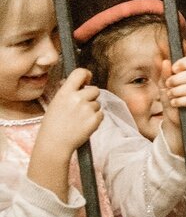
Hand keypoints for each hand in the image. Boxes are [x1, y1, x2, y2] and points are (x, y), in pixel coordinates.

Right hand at [29, 69, 102, 199]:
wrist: (55, 143)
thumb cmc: (53, 125)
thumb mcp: (56, 103)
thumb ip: (68, 93)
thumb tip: (78, 84)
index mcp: (65, 92)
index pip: (79, 73)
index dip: (86, 74)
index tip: (87, 79)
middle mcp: (77, 98)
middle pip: (94, 89)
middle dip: (91, 97)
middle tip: (82, 107)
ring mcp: (87, 109)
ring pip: (98, 104)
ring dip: (92, 110)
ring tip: (79, 119)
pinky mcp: (95, 119)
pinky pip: (101, 114)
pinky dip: (95, 119)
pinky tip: (84, 125)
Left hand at [159, 55, 185, 124]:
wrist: (171, 113)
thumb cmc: (169, 96)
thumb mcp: (163, 83)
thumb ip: (165, 73)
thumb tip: (166, 62)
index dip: (185, 63)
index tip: (174, 69)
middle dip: (177, 79)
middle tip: (168, 84)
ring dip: (177, 91)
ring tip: (170, 95)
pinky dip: (180, 101)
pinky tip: (174, 103)